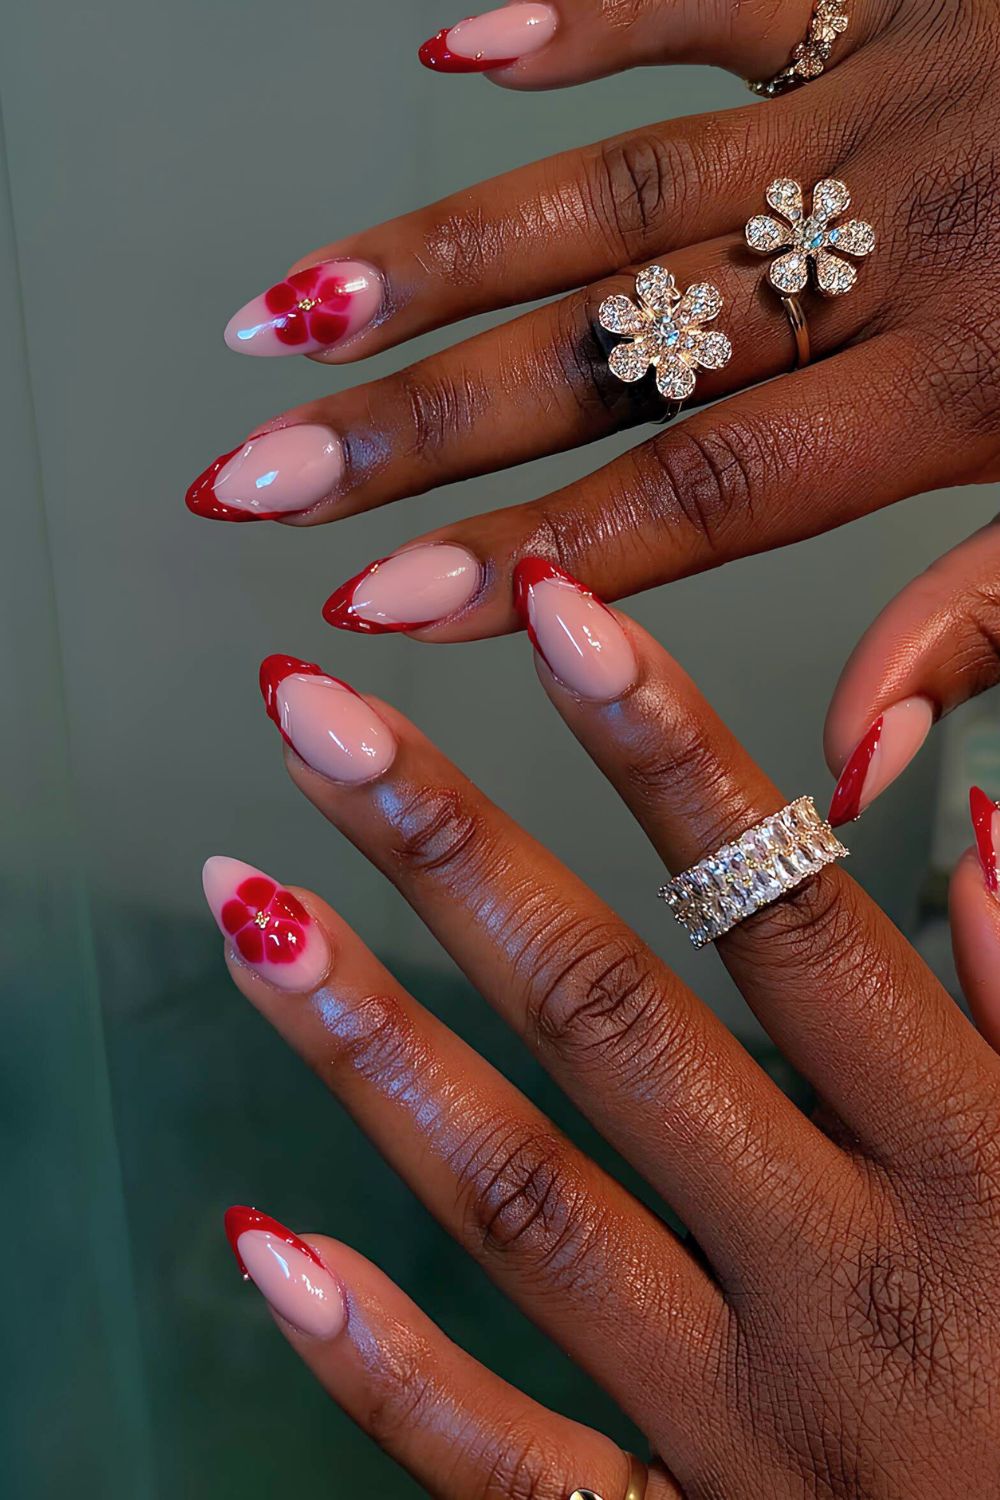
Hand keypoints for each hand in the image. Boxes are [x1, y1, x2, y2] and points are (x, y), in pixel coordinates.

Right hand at [187, 0, 999, 648]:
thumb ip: (987, 618)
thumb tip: (841, 764)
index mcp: (964, 383)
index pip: (697, 495)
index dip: (527, 557)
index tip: (372, 604)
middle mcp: (889, 240)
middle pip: (612, 348)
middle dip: (419, 423)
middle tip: (255, 476)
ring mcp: (879, 90)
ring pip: (617, 178)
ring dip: (438, 251)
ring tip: (291, 316)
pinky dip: (580, 4)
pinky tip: (450, 50)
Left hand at [208, 566, 999, 1496]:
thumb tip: (975, 830)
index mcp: (972, 1172)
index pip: (788, 913)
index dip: (668, 748)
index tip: (552, 616)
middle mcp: (838, 1282)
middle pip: (613, 1022)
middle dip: (456, 853)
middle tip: (320, 722)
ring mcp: (743, 1427)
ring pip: (523, 1208)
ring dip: (371, 1047)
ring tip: (247, 903)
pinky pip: (504, 1465)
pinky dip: (377, 1357)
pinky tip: (262, 1241)